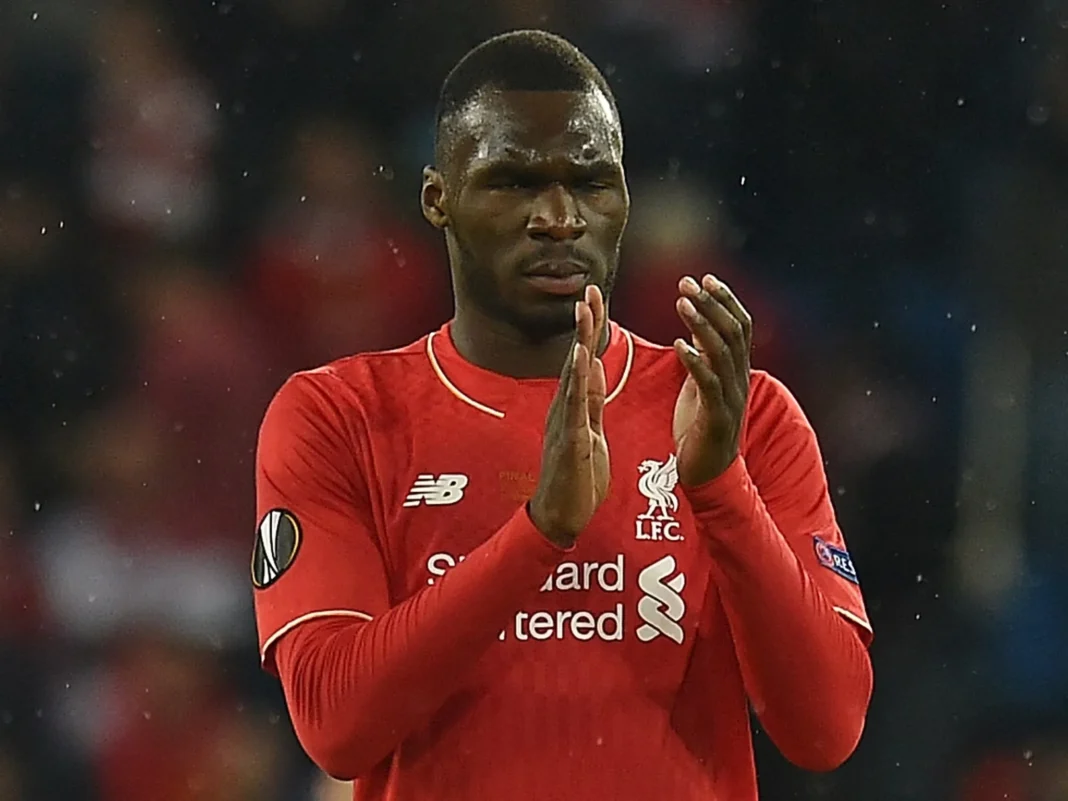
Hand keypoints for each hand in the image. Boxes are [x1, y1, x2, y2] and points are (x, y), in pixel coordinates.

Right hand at [529, 284, 609, 546]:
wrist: (561, 517)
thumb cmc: (577, 479)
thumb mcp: (590, 434)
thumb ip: (591, 403)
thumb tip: (594, 372)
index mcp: (575, 407)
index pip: (584, 360)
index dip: (590, 329)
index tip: (596, 298)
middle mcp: (565, 409)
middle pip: (576, 358)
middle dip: (584, 324)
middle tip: (590, 289)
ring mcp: (564, 423)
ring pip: (572, 376)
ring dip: (579, 342)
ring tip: (585, 312)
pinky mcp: (568, 442)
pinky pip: (574, 408)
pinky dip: (577, 383)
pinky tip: (581, 360)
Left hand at [672, 274, 752, 486]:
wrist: (707, 475)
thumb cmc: (700, 429)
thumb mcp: (702, 387)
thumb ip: (705, 358)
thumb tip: (698, 329)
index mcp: (737, 371)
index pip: (740, 326)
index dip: (725, 300)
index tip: (704, 278)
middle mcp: (739, 381)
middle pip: (734, 332)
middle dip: (711, 304)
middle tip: (687, 283)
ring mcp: (730, 399)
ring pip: (723, 353)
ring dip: (702, 325)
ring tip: (682, 303)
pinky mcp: (716, 418)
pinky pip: (709, 385)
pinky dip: (695, 362)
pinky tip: (679, 346)